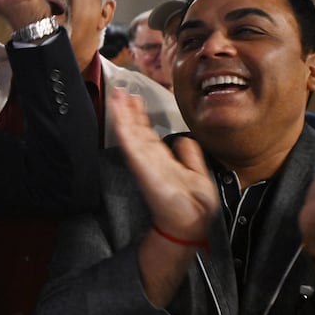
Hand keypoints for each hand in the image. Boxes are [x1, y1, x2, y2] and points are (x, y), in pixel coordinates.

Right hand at [109, 88, 218, 240]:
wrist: (190, 223)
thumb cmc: (194, 205)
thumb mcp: (197, 173)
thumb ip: (190, 155)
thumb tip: (184, 139)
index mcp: (162, 160)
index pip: (147, 133)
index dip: (140, 116)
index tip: (135, 99)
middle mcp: (150, 159)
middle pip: (136, 129)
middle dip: (127, 110)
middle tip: (121, 91)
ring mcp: (144, 162)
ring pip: (131, 133)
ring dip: (122, 114)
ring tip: (117, 96)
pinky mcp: (142, 167)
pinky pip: (131, 146)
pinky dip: (124, 131)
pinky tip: (118, 118)